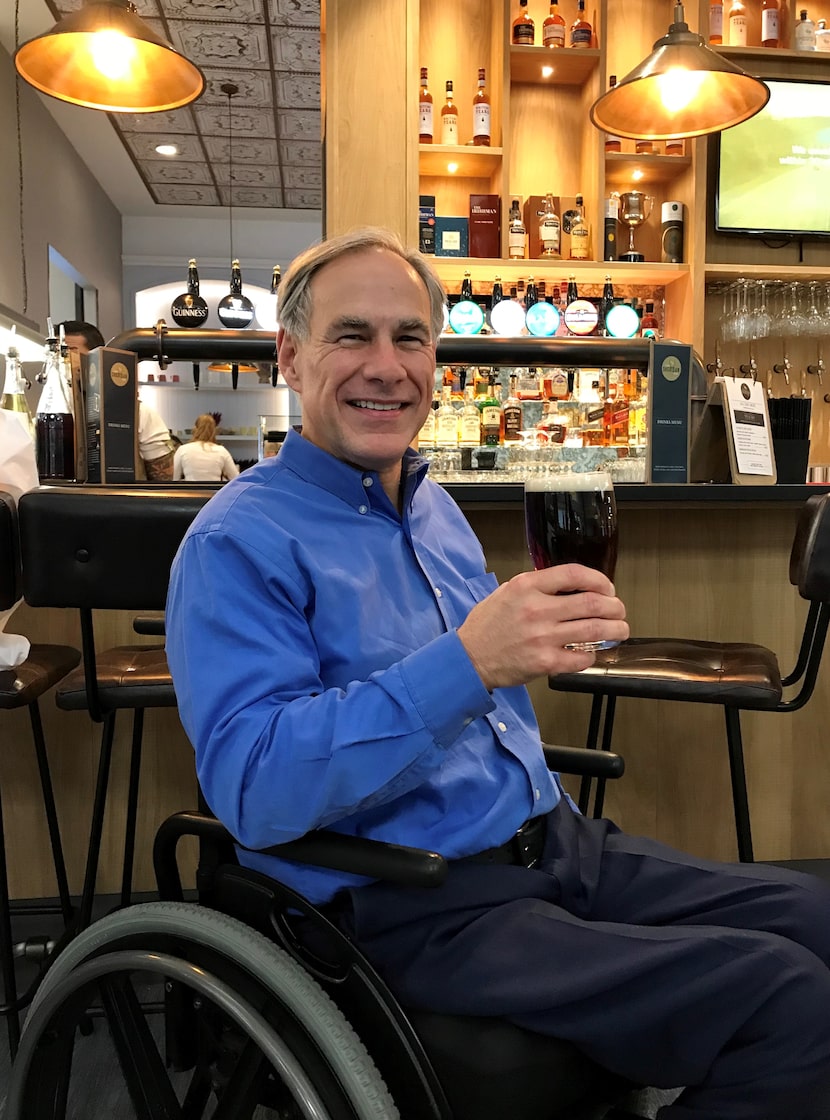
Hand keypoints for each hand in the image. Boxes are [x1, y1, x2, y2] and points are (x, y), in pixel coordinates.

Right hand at [457, 564, 628, 690]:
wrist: (469, 658)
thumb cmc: (487, 626)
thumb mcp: (507, 592)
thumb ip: (537, 585)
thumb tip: (570, 584)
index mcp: (527, 587)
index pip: (574, 574)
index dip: (599, 579)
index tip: (608, 587)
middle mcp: (537, 609)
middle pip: (592, 602)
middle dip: (615, 606)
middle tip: (619, 610)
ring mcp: (542, 637)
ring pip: (594, 630)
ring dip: (615, 630)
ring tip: (620, 630)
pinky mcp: (544, 662)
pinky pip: (581, 657)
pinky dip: (592, 654)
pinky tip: (591, 652)